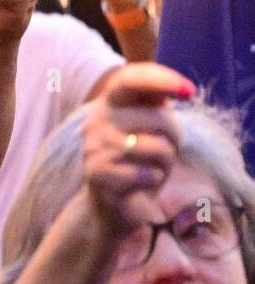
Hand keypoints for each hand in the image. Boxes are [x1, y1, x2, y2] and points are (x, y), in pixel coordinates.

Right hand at [80, 63, 194, 235]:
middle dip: (174, 137)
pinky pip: (149, 175)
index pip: (130, 79)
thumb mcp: (147, 126)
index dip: (161, 79)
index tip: (190, 92)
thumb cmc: (136, 160)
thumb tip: (182, 88)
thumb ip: (156, 102)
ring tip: (152, 168)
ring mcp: (94, 148)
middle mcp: (95, 121)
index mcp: (107, 103)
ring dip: (166, 163)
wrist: (110, 204)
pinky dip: (154, 181)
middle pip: (158, 118)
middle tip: (166, 150)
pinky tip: (140, 184)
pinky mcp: (98, 175)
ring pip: (157, 149)